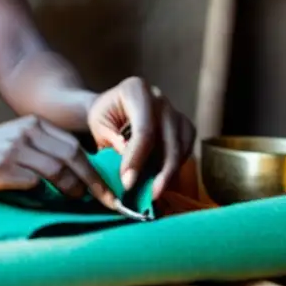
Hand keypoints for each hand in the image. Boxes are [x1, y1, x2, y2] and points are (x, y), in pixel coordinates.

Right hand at [0, 115, 119, 210]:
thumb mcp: (18, 137)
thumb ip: (44, 147)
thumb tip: (77, 174)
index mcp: (34, 124)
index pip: (74, 145)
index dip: (94, 168)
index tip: (107, 187)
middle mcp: (27, 133)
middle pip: (72, 156)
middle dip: (93, 181)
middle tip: (106, 199)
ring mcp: (15, 150)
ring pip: (57, 170)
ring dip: (73, 189)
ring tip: (79, 200)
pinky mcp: (3, 168)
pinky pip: (33, 183)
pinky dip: (45, 194)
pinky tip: (49, 200)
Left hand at [87, 77, 195, 197]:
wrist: (111, 109)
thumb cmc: (103, 116)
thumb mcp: (98, 125)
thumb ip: (112, 141)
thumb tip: (130, 165)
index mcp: (136, 90)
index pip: (144, 129)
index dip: (137, 158)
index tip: (127, 182)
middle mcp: (159, 98)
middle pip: (169, 140)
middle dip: (160, 172)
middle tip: (150, 195)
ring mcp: (173, 110)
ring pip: (181, 146)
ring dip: (170, 173)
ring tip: (156, 192)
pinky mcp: (183, 123)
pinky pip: (186, 148)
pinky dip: (177, 166)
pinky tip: (163, 178)